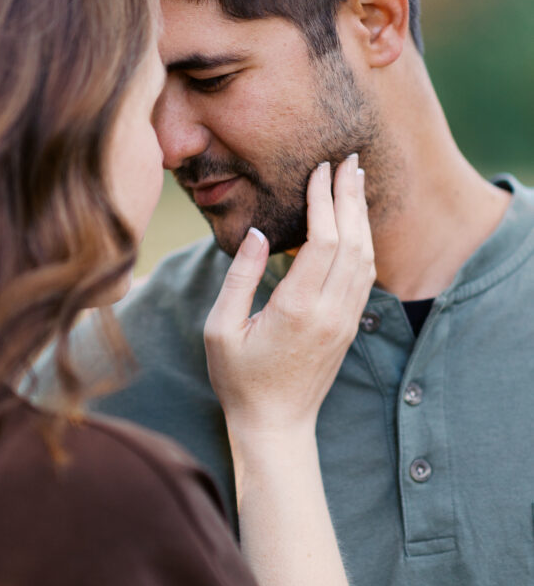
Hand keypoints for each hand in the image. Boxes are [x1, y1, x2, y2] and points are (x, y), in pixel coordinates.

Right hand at [204, 154, 374, 436]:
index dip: (324, 200)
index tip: (319, 169)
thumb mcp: (221, 329)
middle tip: (348, 160)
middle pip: (352, 241)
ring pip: (365, 257)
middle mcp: (330, 311)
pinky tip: (356, 224)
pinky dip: (363, 242)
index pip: (322, 240)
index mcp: (298, 308)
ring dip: (361, 216)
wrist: (276, 425)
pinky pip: (364, 276)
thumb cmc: (240, 379)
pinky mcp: (349, 327)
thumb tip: (257, 234)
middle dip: (350, 196)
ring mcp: (345, 320)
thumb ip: (240, 278)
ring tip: (355, 181)